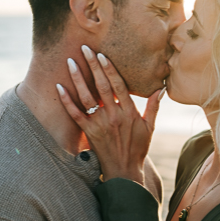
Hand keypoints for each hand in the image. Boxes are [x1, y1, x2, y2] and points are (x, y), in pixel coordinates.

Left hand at [56, 46, 162, 184]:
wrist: (124, 172)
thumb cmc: (137, 149)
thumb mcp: (149, 128)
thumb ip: (153, 107)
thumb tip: (160, 88)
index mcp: (129, 112)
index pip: (118, 85)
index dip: (109, 68)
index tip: (102, 54)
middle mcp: (113, 115)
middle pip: (102, 85)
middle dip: (93, 65)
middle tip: (84, 48)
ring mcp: (100, 124)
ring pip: (87, 96)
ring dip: (78, 78)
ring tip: (70, 61)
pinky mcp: (89, 132)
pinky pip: (75, 114)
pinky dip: (67, 101)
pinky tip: (59, 87)